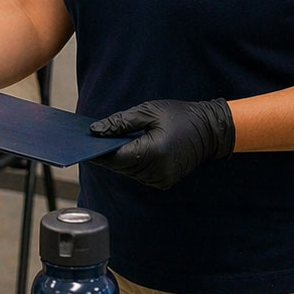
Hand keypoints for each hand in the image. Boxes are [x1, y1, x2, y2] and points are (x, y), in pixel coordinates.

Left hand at [88, 98, 234, 189]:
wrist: (211, 130)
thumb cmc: (181, 116)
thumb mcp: (148, 111)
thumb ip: (119, 123)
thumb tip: (95, 132)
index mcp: (154, 153)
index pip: (115, 158)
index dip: (97, 152)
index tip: (82, 145)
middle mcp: (157, 171)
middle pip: (119, 166)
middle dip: (107, 153)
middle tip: (95, 138)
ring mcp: (161, 179)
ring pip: (127, 171)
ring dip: (119, 158)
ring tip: (115, 141)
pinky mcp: (163, 182)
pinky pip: (138, 174)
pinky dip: (132, 162)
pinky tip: (131, 148)